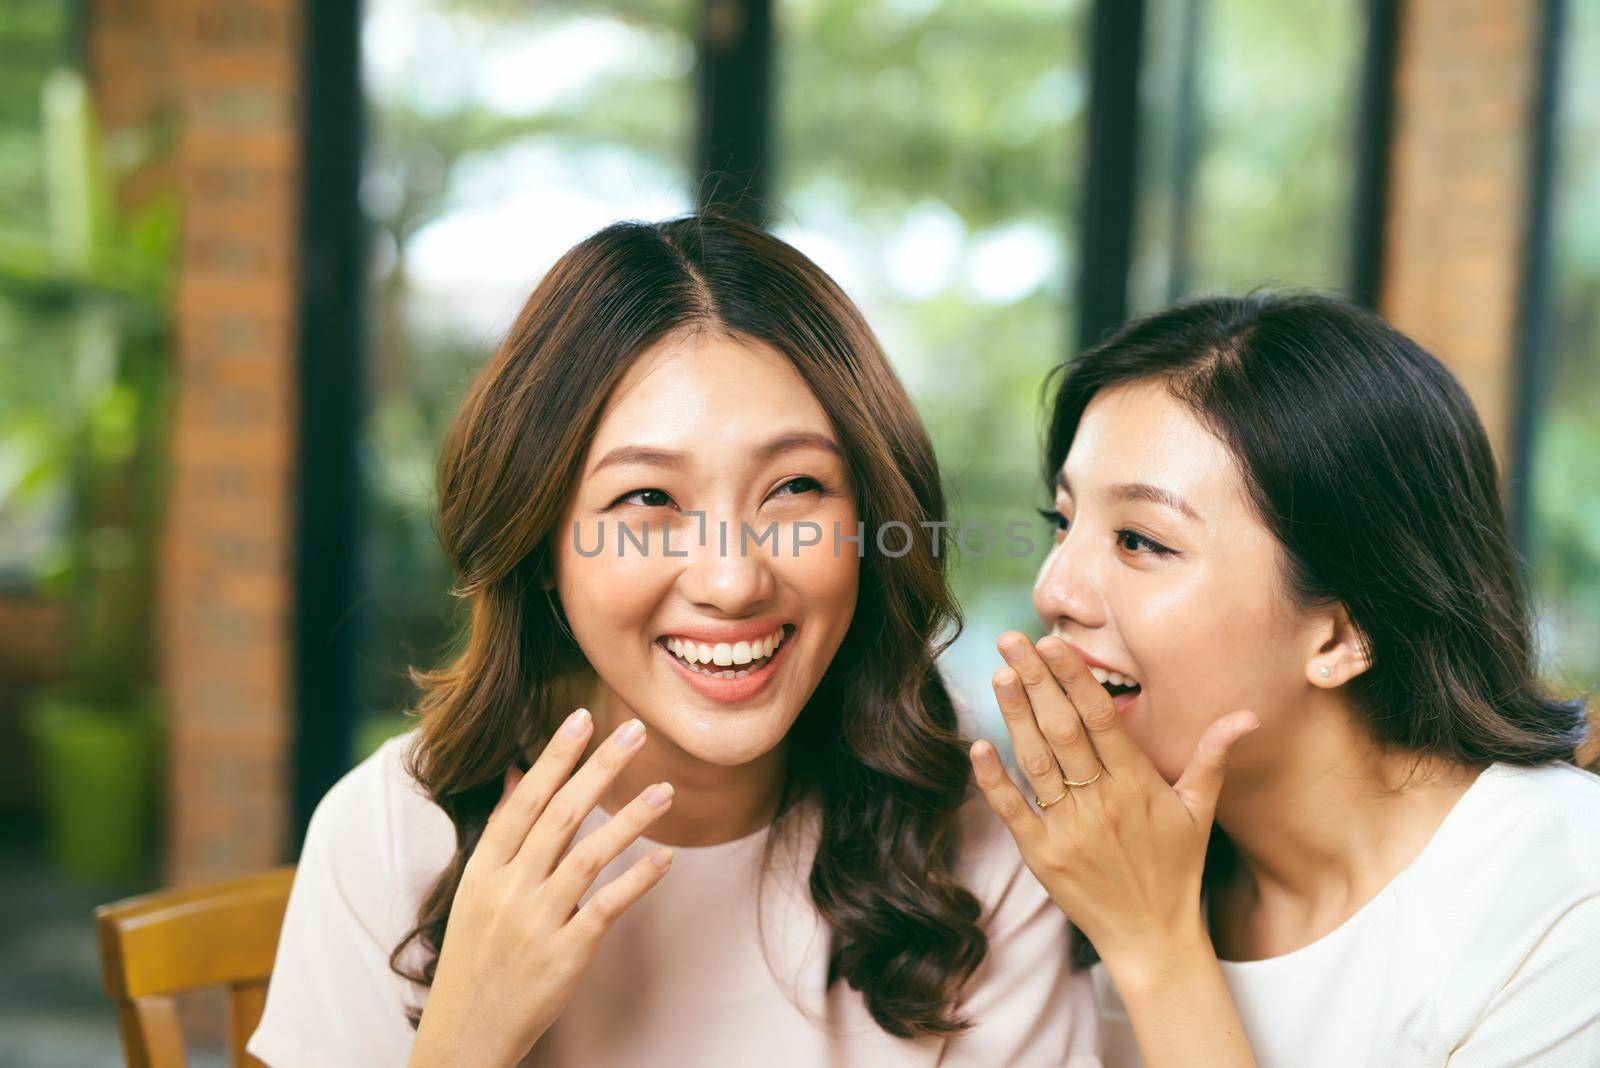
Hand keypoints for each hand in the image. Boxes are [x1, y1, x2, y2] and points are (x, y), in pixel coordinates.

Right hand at [409, 711, 674, 1067]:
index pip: (523, 802)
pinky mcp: (564, 956)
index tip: (580, 719)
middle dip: (598, 769)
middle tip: (633, 731)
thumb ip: (503, 832)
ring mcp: (536, 923)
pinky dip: (637, 881)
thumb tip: (518, 774)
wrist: (464, 1033)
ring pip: (587, 856)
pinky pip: (606, 908)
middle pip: (559, 816)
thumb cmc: (477, 955)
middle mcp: (508, 890)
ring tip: (666, 789)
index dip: (553, 759)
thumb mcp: (476, 890)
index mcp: (484, 870)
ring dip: (630, 818)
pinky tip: (666, 858)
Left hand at [969, 632, 1256, 984]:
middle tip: (1010, 639)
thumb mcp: (1198, 811)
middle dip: (1037, 681)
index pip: (1100, 719)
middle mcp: (1101, 803)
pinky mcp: (1043, 857)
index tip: (1053, 643)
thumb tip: (1246, 716)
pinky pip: (1014, 812)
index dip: (1074, 678)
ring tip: (1000, 675)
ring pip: (1036, 763)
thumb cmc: (1176, 868)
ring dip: (1015, 716)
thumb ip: (1211, 758)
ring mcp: (1069, 830)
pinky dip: (994, 780)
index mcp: (1136, 785)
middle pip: (1063, 731)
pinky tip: (979, 746)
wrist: (1154, 938)